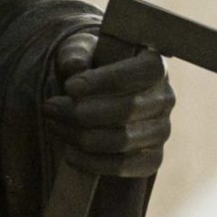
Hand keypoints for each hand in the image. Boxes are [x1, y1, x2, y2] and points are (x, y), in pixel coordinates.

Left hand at [42, 32, 174, 177]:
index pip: (141, 72)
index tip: (70, 87)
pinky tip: (69, 152)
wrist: (98, 99)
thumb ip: (76, 52)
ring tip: (55, 126)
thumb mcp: (81, 51)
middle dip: (82, 112)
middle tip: (50, 108)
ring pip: (122, 140)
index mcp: (156, 65)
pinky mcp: (152, 159)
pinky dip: (91, 162)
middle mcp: (165, 98)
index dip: (105, 80)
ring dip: (81, 137)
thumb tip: (73, 67)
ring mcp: (161, 131)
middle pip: (128, 110)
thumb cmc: (91, 68)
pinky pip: (123, 166)